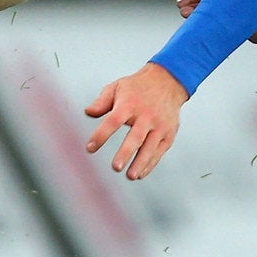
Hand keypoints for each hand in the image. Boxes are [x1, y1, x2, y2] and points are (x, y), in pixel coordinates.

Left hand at [84, 63, 187, 179]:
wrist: (168, 81)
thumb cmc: (137, 87)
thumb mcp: (117, 87)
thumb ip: (102, 101)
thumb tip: (88, 112)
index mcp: (129, 103)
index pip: (113, 121)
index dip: (101, 135)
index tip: (90, 147)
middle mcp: (146, 115)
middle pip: (135, 137)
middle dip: (126, 153)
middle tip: (116, 167)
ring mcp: (159, 125)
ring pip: (150, 147)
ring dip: (140, 163)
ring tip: (130, 175)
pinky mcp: (169, 133)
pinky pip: (159, 151)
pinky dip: (150, 163)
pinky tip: (140, 173)